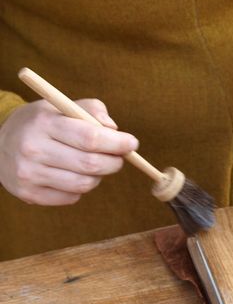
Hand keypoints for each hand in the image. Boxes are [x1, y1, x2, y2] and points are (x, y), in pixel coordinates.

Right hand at [0, 99, 138, 205]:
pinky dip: (81, 187)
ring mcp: (29, 174)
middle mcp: (34, 148)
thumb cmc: (43, 123)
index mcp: (44, 123)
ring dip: (99, 176)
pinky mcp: (30, 194)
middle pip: (91, 164)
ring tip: (95, 165)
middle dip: (115, 162)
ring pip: (85, 184)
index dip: (118, 143)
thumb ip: (92, 110)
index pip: (90, 137)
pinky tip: (74, 174)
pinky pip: (72, 197)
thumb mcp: (62, 106)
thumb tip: (114, 130)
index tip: (132, 143)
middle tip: (120, 157)